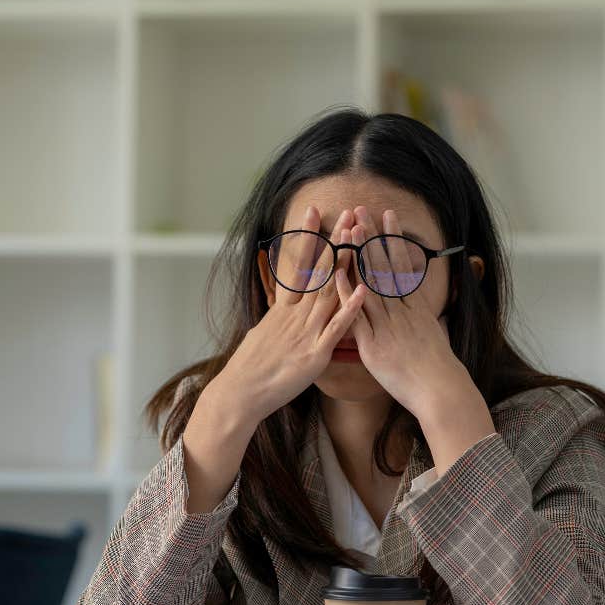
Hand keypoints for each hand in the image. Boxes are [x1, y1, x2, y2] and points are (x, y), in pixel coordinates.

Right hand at [214, 205, 367, 424]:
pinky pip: (336, 328)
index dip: (306, 237)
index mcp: (283, 309)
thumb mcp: (263, 334)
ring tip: (359, 238)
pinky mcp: (315, 354)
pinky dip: (350, 309)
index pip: (297, 264)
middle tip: (347, 213)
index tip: (313, 211)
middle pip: (318, 271)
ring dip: (346, 264)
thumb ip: (278, 319)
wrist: (241, 393)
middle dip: (334, 241)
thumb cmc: (251, 368)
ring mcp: (306, 332)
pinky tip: (363, 290)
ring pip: (329, 292)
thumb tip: (280, 309)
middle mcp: (295, 315)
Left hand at [334, 206, 471, 421]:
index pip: (403, 266)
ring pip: (370, 285)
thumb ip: (425, 319)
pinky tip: (337, 275)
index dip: (393, 240)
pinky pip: (357, 316)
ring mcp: (386, 327)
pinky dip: (347, 295)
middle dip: (372, 238)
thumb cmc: (438, 369)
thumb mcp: (435, 335)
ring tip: (350, 230)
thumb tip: (423, 309)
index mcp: (416, 308)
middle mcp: (401, 312)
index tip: (387, 217)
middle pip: (384, 268)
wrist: (439, 391)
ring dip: (359, 256)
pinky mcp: (373, 345)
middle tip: (362, 210)